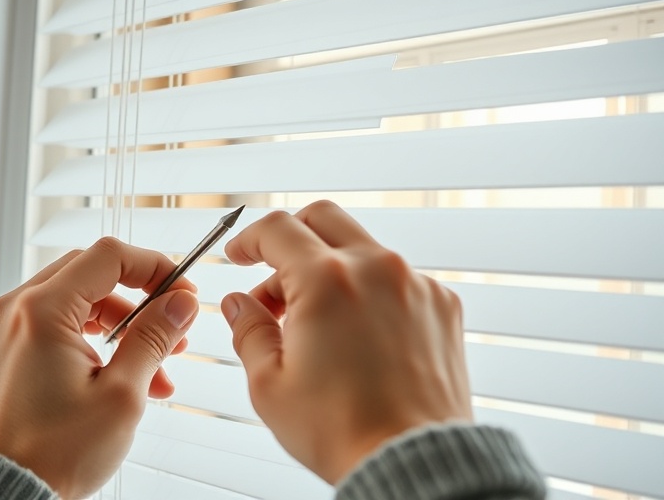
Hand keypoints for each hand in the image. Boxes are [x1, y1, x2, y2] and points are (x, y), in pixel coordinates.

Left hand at [0, 237, 198, 498]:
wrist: (2, 494)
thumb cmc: (51, 456)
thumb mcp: (122, 395)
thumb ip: (154, 338)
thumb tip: (180, 305)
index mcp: (40, 311)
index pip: (108, 257)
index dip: (154, 267)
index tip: (180, 293)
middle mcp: (15, 311)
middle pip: (92, 274)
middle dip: (140, 299)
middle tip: (173, 327)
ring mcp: (5, 330)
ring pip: (78, 301)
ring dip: (122, 325)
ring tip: (156, 367)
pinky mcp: (5, 351)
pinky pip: (57, 325)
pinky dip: (94, 340)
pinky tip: (122, 374)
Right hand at [221, 201, 471, 483]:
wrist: (412, 461)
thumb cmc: (342, 431)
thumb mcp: (269, 385)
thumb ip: (248, 331)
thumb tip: (239, 304)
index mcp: (327, 281)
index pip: (276, 229)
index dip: (248, 239)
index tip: (239, 254)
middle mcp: (376, 268)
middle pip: (323, 218)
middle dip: (290, 238)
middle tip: (274, 275)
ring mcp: (414, 283)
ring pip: (362, 248)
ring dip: (330, 269)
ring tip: (315, 321)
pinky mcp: (441, 305)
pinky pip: (397, 278)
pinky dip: (369, 292)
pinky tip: (358, 334)